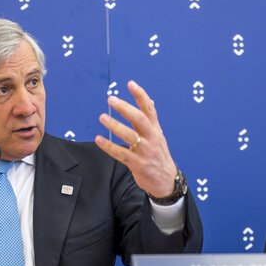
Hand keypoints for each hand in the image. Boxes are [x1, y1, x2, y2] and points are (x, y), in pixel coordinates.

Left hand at [95, 81, 177, 197]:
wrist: (166, 182)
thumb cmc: (158, 155)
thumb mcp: (158, 135)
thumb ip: (151, 119)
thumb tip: (148, 100)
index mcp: (156, 129)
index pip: (149, 109)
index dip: (140, 95)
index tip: (130, 83)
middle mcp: (152, 138)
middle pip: (139, 119)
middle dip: (125, 108)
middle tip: (111, 99)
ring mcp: (145, 151)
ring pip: (129, 135)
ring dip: (115, 125)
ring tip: (102, 117)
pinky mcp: (138, 164)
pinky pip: (121, 154)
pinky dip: (109, 146)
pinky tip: (99, 139)